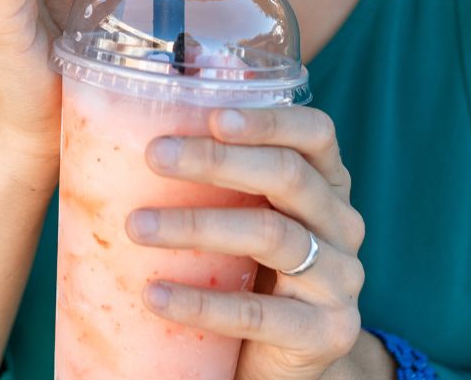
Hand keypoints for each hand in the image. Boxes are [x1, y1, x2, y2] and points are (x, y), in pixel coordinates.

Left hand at [124, 106, 366, 379]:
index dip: (269, 120)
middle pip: (288, 176)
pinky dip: (201, 302)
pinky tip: (154, 293)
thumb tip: (127, 126)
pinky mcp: (324, 333)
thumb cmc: (247, 274)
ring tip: (136, 225)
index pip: (316, 134)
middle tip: (153, 155)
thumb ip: (213, 177)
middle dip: (216, 161)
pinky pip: (258, 313)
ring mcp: (340, 280)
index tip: (213, 116)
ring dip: (197, 225)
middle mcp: (342, 225)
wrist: (275, 363)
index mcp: (326, 184)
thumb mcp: (242, 217)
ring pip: (272, 235)